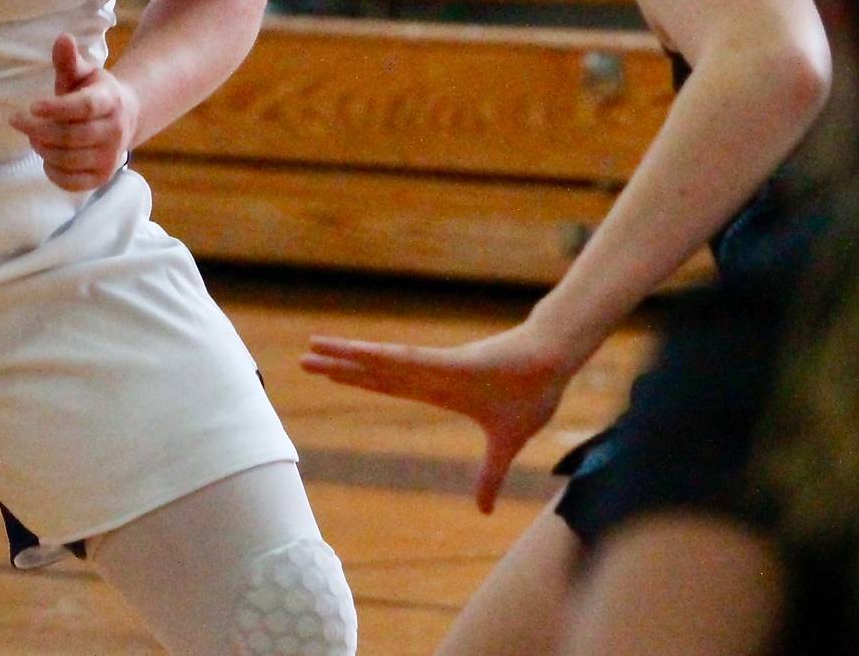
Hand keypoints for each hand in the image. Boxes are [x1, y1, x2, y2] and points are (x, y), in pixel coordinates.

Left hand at [10, 33, 138, 192]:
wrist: (125, 118)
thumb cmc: (94, 92)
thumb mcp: (83, 73)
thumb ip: (68, 60)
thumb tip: (62, 38)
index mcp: (110, 101)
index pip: (83, 107)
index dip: (56, 108)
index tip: (32, 106)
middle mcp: (115, 131)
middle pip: (70, 136)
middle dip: (37, 129)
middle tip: (18, 121)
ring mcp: (110, 158)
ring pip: (67, 159)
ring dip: (42, 147)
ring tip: (33, 136)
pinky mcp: (101, 178)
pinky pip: (70, 182)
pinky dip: (51, 170)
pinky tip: (47, 155)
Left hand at [300, 323, 579, 512]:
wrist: (555, 363)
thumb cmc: (531, 392)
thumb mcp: (506, 446)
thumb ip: (490, 476)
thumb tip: (483, 511)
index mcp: (439, 391)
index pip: (388, 386)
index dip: (358, 381)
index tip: (329, 376)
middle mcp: (430, 375)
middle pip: (375, 373)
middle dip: (340, 368)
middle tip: (303, 361)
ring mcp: (437, 366)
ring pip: (381, 362)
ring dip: (347, 355)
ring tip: (313, 347)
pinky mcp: (451, 361)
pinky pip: (407, 359)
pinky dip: (379, 355)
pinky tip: (355, 351)